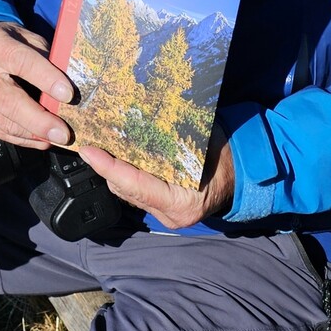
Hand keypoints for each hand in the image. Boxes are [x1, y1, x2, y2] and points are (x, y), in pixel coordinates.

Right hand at [0, 21, 75, 149]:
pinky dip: (23, 139)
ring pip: (4, 122)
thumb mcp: (26, 38)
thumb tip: (71, 83)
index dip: (46, 79)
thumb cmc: (6, 43)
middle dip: (39, 121)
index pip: (21, 62)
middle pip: (9, 101)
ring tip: (58, 138)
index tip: (68, 95)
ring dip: (34, 134)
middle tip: (63, 133)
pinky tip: (41, 140)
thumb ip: (45, 57)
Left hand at [78, 129, 234, 228]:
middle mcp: (171, 214)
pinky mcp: (161, 211)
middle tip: (88, 142)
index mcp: (182, 201)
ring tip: (97, 146)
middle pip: (125, 190)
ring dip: (111, 171)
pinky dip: (123, 175)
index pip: (136, 185)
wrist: (241, 175)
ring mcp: (165, 216)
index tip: (88, 151)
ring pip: (127, 193)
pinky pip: (135, 193)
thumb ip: (172, 137)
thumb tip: (139, 115)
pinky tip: (114, 156)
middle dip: (105, 167)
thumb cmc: (224, 155)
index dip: (109, 167)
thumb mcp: (202, 141)